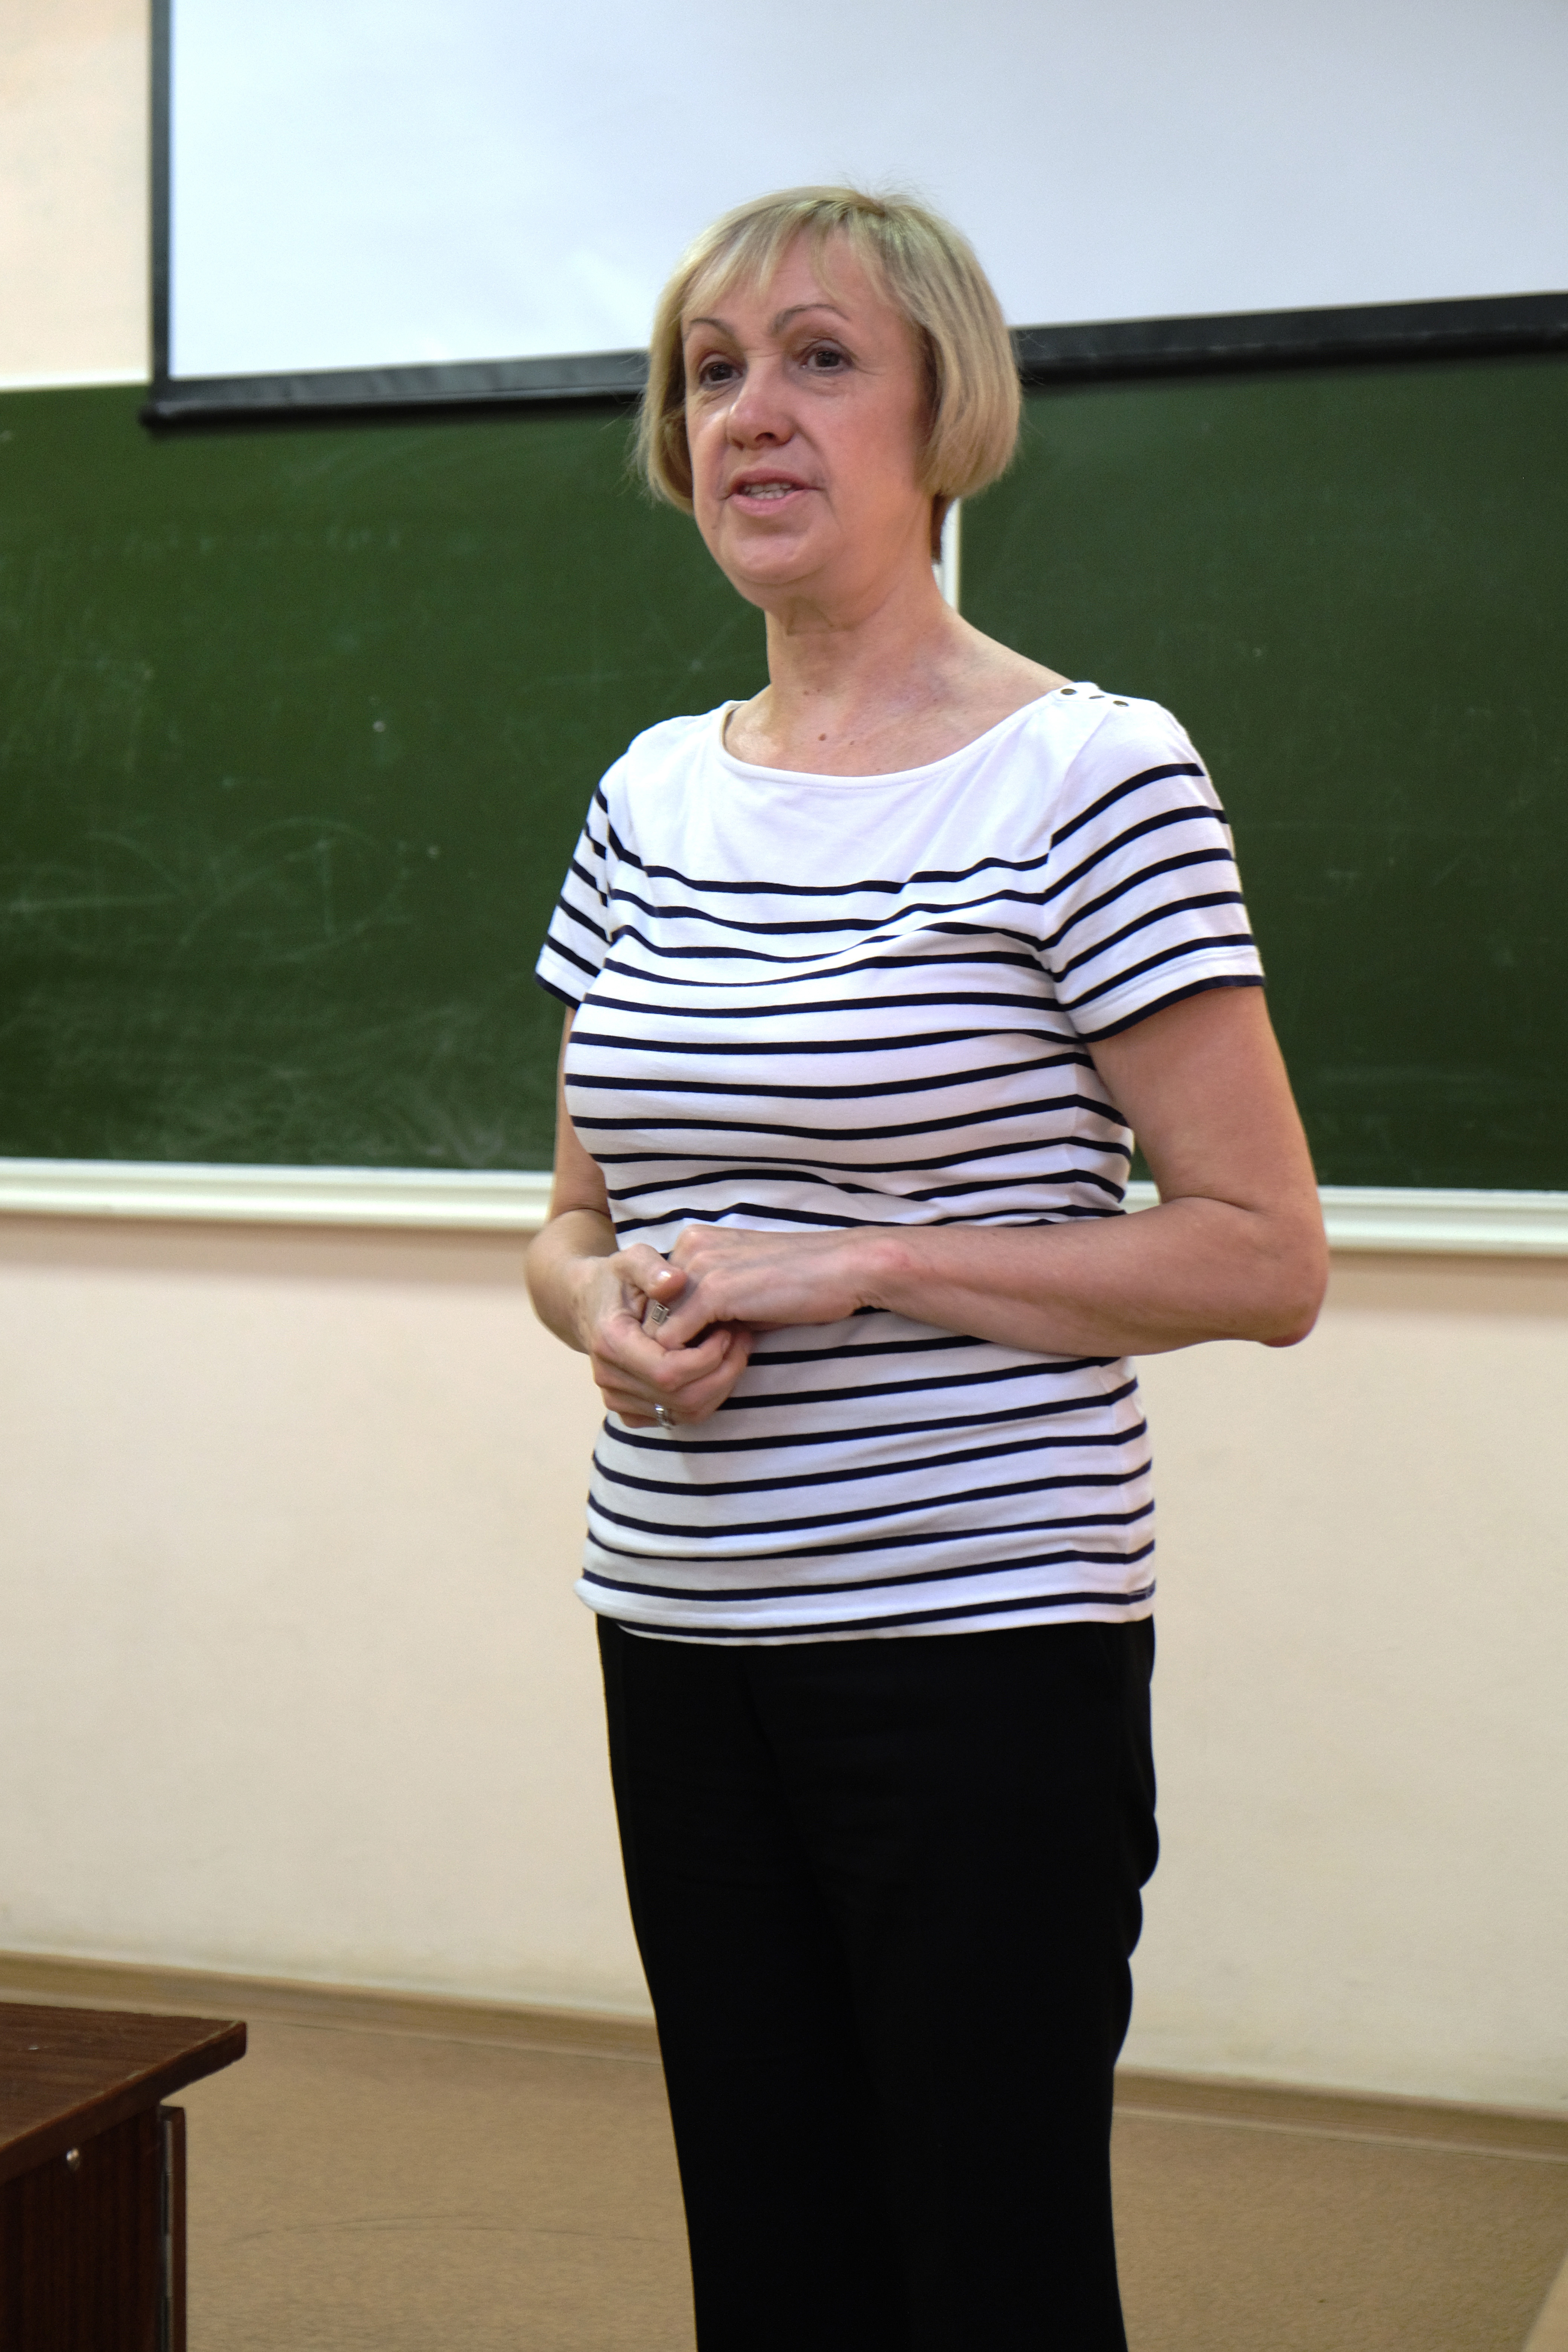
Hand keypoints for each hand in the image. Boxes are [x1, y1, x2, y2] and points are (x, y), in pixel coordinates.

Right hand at [572, 1245, 754, 1427]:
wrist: (590, 1303)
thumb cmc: (618, 1279)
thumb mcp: (632, 1259)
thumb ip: (652, 1268)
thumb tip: (676, 1281)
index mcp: (611, 1342)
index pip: (668, 1371)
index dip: (707, 1357)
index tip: (728, 1330)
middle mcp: (609, 1377)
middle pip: (682, 1398)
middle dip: (722, 1373)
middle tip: (742, 1340)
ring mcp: (617, 1398)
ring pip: (686, 1413)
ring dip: (721, 1385)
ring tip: (734, 1351)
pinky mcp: (629, 1410)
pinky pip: (679, 1418)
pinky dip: (706, 1397)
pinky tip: (715, 1367)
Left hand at [644, 1224, 884, 1353]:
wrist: (845, 1268)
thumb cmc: (801, 1281)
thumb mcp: (742, 1287)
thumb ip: (707, 1303)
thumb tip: (679, 1340)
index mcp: (694, 1241)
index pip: (656, 1298)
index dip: (678, 1328)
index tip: (707, 1342)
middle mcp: (688, 1247)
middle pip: (651, 1315)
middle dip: (675, 1345)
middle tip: (714, 1357)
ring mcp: (698, 1268)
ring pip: (657, 1333)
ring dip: (685, 1356)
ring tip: (726, 1356)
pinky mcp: (712, 1292)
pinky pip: (674, 1343)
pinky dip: (698, 1360)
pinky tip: (739, 1351)